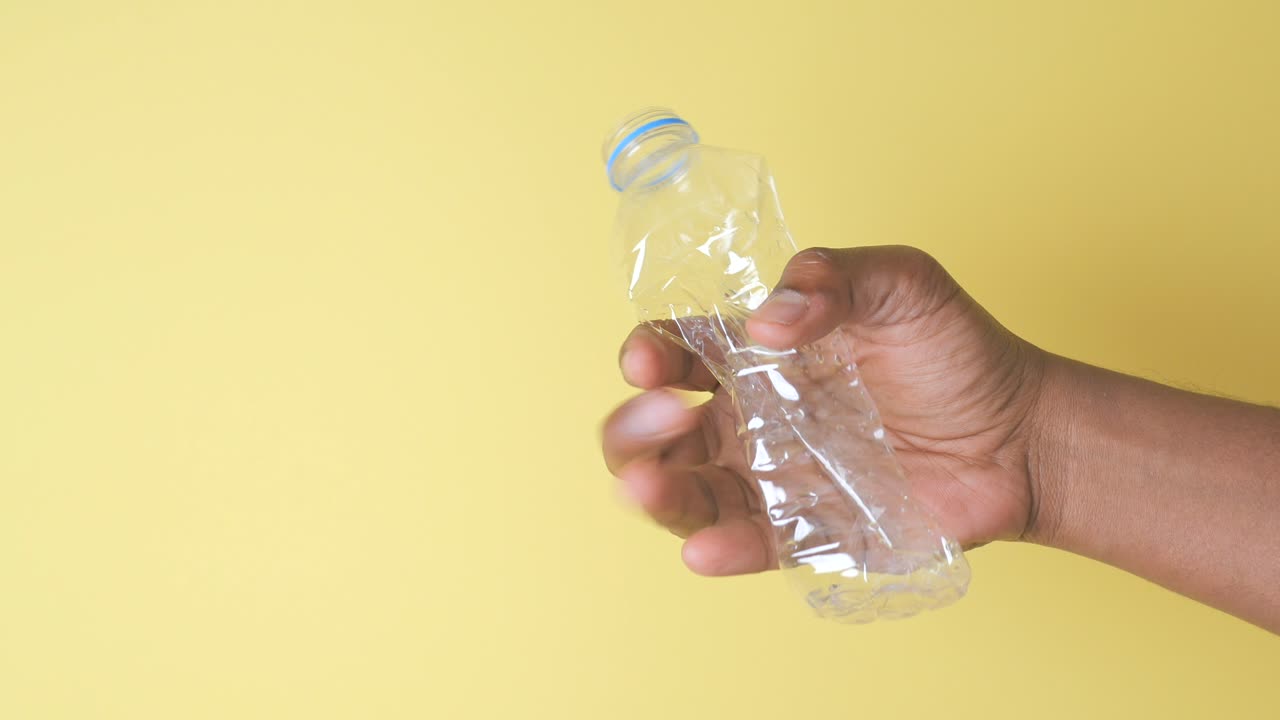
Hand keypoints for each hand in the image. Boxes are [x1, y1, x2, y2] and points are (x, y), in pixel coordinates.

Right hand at [602, 246, 1047, 575]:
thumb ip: (834, 277)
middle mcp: (750, 419)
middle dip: (633, 427)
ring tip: (649, 485)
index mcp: (756, 356)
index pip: (674, 352)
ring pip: (680, 495)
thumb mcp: (902, 284)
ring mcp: (772, 481)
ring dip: (651, 491)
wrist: (1023, 435)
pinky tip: (707, 548)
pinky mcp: (804, 534)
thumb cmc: (957, 351)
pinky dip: (717, 551)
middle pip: (651, 433)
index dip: (647, 354)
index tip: (649, 361)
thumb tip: (770, 319)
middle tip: (667, 415)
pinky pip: (746, 546)